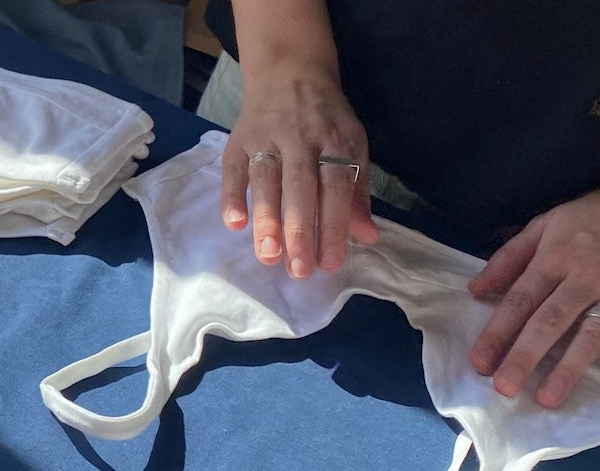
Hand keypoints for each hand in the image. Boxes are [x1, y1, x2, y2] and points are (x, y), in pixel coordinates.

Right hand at [220, 60, 378, 278]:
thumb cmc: (325, 120)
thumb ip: (356, 193)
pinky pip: (233, 169)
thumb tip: (367, 236)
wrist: (289, 70)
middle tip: (299, 270)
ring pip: (267, 179)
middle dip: (300, 229)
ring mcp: (267, 136)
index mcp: (335, 139)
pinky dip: (232, 195)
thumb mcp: (351, 146)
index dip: (334, 225)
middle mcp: (301, 137)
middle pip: (301, 186)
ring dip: (267, 218)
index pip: (336, 186)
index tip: (331, 263)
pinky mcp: (238, 139)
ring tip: (268, 255)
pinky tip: (234, 224)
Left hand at [468, 176, 599, 407]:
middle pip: (551, 321)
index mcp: (556, 258)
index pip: (520, 300)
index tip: (479, 362)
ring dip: (571, 367)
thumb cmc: (591, 217)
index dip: (497, 332)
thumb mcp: (544, 225)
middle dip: (526, 355)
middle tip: (504, 387)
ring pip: (593, 334)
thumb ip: (508, 258)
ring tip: (548, 398)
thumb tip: (475, 290)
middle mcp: (587, 277)